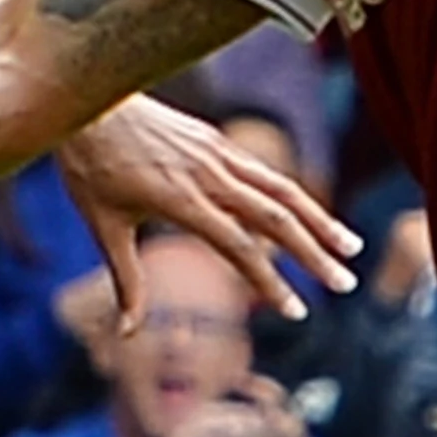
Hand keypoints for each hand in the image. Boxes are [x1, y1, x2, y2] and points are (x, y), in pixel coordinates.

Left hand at [62, 92, 360, 314]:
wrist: (85, 102)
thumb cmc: (88, 168)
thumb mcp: (103, 228)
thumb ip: (127, 281)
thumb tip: (129, 334)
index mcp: (182, 200)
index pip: (241, 249)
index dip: (271, 283)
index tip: (296, 312)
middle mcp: (209, 175)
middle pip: (276, 218)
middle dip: (315, 253)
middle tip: (346, 283)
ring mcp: (217, 153)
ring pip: (282, 189)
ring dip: (320, 219)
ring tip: (351, 247)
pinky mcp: (216, 140)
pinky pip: (263, 172)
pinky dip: (292, 197)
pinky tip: (308, 218)